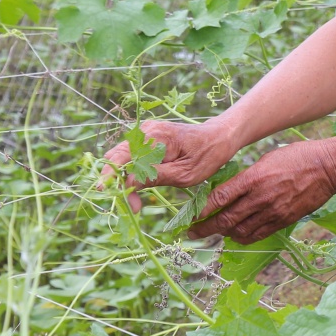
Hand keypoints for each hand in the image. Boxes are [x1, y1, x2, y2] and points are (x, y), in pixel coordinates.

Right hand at [98, 120, 232, 213]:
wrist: (219, 137)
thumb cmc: (206, 156)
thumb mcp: (184, 174)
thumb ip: (155, 177)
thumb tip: (128, 184)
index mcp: (155, 137)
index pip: (123, 158)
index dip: (117, 181)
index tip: (126, 202)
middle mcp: (146, 130)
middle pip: (116, 156)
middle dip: (118, 182)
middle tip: (133, 205)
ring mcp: (145, 132)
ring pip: (121, 156)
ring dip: (124, 178)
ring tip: (136, 200)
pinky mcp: (147, 137)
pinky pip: (131, 154)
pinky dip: (132, 171)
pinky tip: (140, 185)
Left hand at [186, 140, 335, 243]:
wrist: (327, 168)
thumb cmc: (297, 157)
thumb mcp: (266, 159)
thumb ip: (246, 177)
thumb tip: (229, 191)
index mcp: (254, 177)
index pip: (221, 197)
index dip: (203, 210)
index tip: (191, 216)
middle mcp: (261, 197)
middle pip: (226, 219)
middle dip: (206, 228)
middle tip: (193, 233)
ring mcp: (273, 211)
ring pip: (239, 231)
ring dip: (223, 234)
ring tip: (213, 233)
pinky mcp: (283, 221)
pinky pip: (257, 235)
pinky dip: (242, 237)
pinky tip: (235, 235)